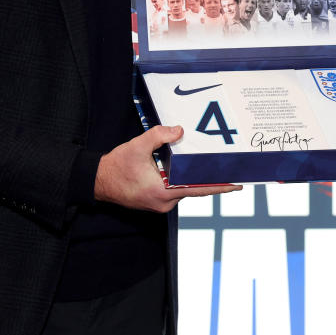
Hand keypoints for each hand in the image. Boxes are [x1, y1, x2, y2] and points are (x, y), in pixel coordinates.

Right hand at [94, 125, 239, 211]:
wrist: (98, 181)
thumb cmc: (116, 167)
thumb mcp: (137, 146)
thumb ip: (159, 136)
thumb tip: (179, 130)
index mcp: (163, 192)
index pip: (198, 190)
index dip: (219, 187)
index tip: (236, 185)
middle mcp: (164, 202)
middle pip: (194, 188)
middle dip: (209, 178)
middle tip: (229, 167)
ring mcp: (160, 203)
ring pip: (184, 188)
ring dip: (192, 177)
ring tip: (207, 164)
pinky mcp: (157, 200)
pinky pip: (175, 189)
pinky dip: (182, 179)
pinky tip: (185, 168)